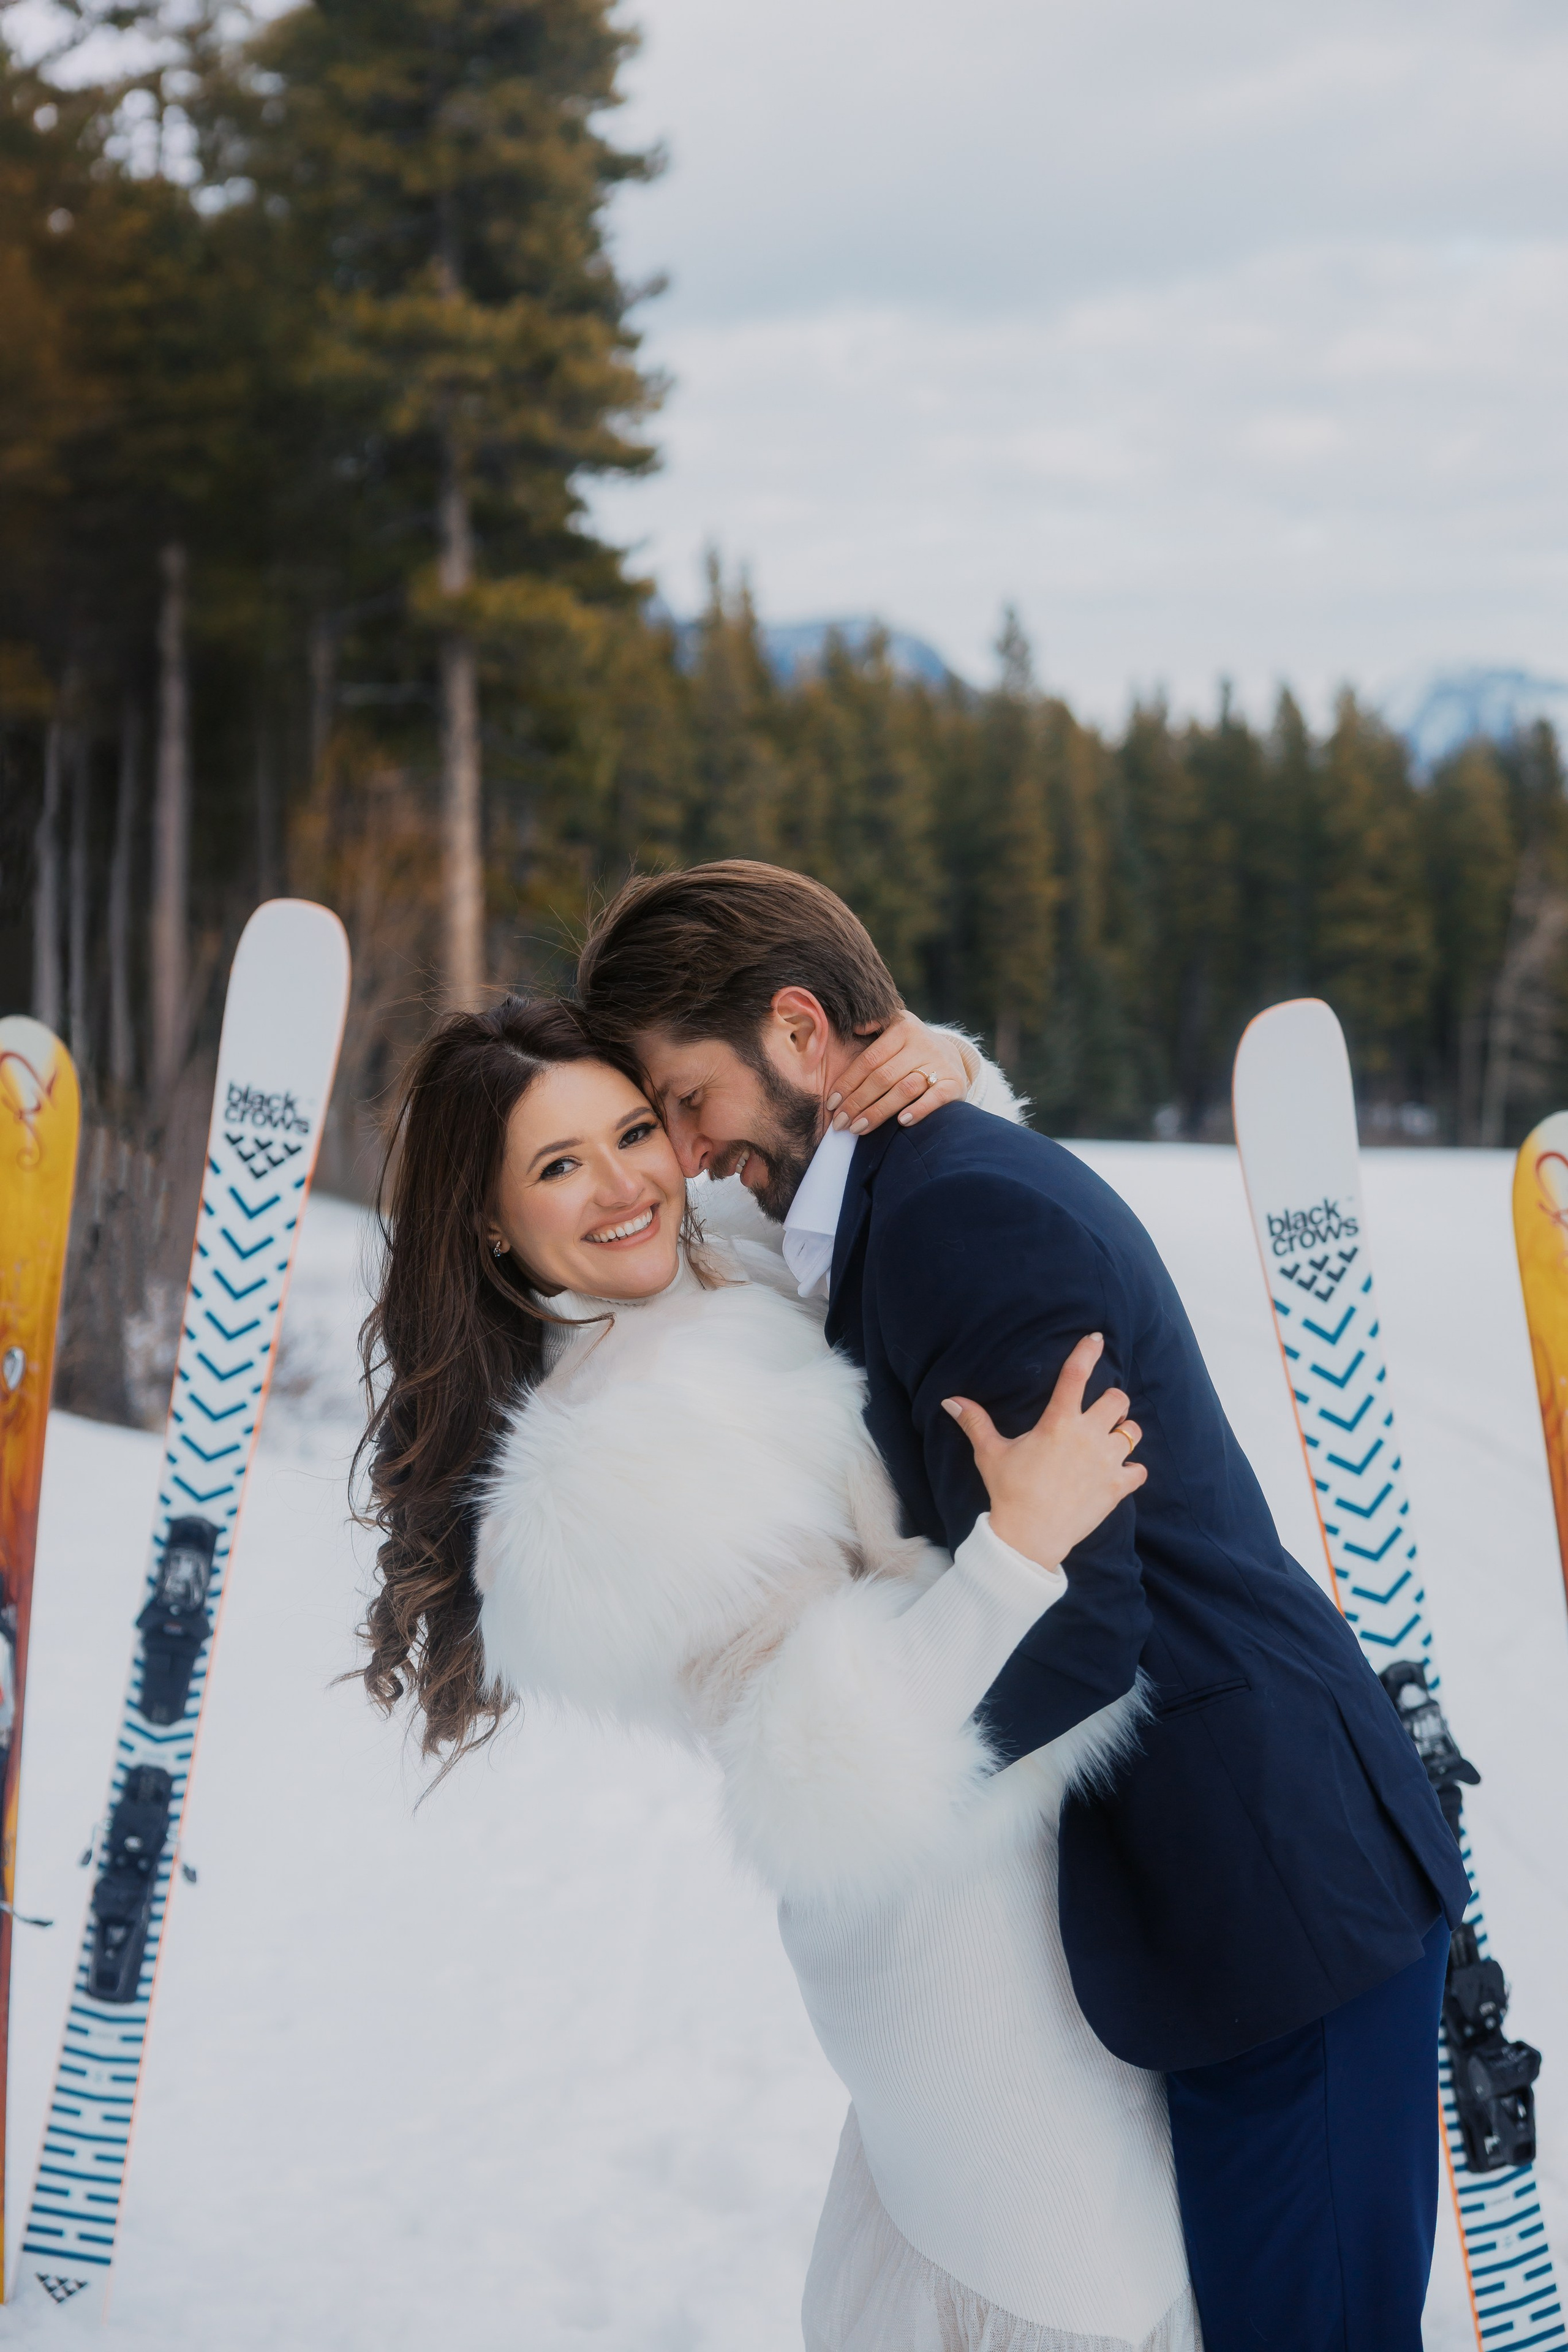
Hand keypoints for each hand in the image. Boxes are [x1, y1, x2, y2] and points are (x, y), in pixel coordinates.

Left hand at [828, 1015, 968, 1134]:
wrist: (952, 1056)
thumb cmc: (911, 1048)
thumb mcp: (895, 1028)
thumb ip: (875, 1025)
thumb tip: (855, 1028)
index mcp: (902, 1029)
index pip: (869, 1060)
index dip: (848, 1083)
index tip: (832, 1103)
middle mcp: (922, 1044)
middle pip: (883, 1077)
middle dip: (858, 1102)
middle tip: (841, 1123)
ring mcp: (940, 1063)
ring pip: (904, 1089)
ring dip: (879, 1112)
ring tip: (858, 1128)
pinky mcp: (954, 1082)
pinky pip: (935, 1097)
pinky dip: (918, 1110)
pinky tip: (901, 1122)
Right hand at [941, 1334, 1145, 1571]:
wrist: (1030, 1537)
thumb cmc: (1009, 1492)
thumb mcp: (990, 1454)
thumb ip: (975, 1422)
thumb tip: (949, 1400)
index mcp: (1058, 1423)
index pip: (1076, 1375)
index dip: (1087, 1352)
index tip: (1096, 1338)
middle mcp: (1088, 1436)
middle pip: (1118, 1399)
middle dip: (1111, 1401)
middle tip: (1098, 1413)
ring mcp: (1107, 1462)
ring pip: (1133, 1431)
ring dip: (1123, 1432)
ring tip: (1109, 1441)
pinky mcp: (1117, 1487)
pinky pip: (1140, 1469)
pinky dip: (1132, 1469)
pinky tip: (1119, 1472)